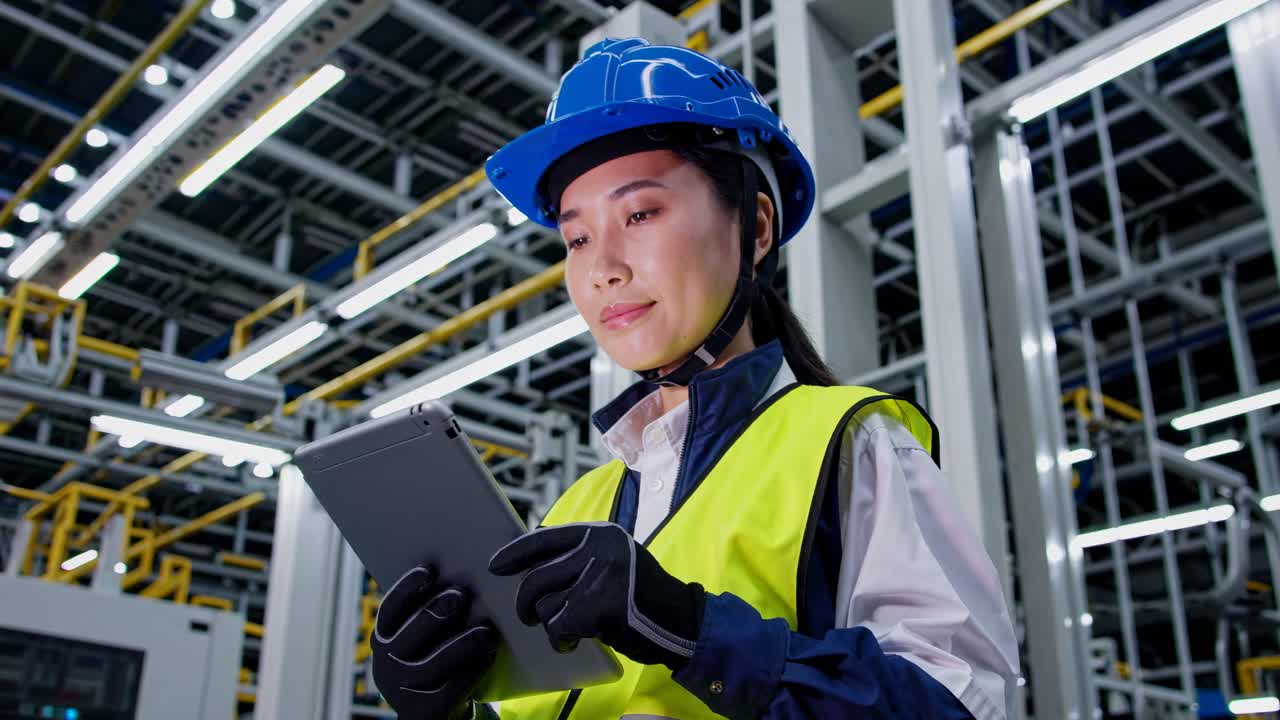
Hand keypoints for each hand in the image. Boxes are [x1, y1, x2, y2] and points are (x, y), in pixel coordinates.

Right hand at [372, 565, 500, 719]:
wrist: (431, 710)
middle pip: (413, 632)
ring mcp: (402, 690)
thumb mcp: (422, 638)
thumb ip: (430, 614)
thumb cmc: (434, 659)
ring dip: (463, 644)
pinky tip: (488, 657)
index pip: (390, 609)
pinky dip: (472, 671)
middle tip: (461, 595)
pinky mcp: (424, 711)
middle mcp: (386, 664)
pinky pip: (450, 689)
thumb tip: (459, 577)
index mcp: (382, 639)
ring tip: (487, 631)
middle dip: (438, 611)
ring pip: (433, 664)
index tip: (429, 569)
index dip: (407, 587)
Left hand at [488, 522, 704, 669]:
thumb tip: (532, 564)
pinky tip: (573, 641)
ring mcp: (599, 577)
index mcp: (599, 534)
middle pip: (536, 578)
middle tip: (528, 615)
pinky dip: (560, 639)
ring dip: (549, 624)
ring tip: (565, 630)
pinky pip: (558, 626)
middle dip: (525, 602)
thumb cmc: (642, 596)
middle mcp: (598, 549)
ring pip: (545, 605)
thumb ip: (581, 556)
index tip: (496, 566)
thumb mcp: (615, 560)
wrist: (680, 621)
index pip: (544, 538)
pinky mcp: (599, 606)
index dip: (515, 553)